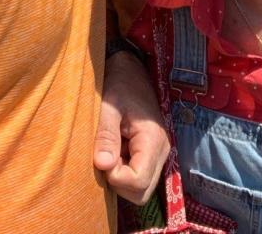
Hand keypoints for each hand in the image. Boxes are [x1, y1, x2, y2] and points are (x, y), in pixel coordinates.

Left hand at [93, 51, 169, 204]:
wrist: (130, 68)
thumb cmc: (119, 83)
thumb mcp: (108, 106)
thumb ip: (106, 135)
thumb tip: (103, 165)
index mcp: (152, 140)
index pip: (138, 182)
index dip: (115, 178)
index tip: (100, 159)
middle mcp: (161, 151)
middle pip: (141, 192)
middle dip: (118, 184)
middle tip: (102, 158)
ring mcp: (157, 154)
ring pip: (140, 189)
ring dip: (119, 179)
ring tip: (107, 152)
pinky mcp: (149, 153)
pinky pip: (138, 176)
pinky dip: (122, 172)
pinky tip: (112, 151)